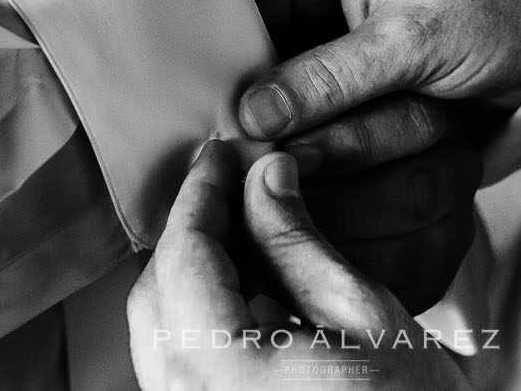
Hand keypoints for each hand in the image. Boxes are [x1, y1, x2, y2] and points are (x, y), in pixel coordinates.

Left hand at [129, 141, 469, 390]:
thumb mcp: (364, 314)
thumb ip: (297, 240)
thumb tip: (262, 174)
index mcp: (225, 369)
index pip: (184, 256)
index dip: (200, 193)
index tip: (220, 152)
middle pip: (156, 292)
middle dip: (191, 230)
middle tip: (230, 183)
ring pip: (159, 329)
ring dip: (190, 271)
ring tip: (239, 228)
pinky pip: (176, 363)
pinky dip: (196, 315)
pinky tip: (241, 287)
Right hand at [238, 0, 520, 173]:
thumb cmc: (497, 12)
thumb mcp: (411, 43)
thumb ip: (328, 78)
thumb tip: (249, 114)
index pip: (244, 13)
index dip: (229, 72)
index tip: (218, 131)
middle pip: (260, 56)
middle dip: (258, 107)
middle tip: (240, 164)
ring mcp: (336, 34)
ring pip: (287, 91)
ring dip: (291, 130)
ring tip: (273, 172)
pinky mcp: (358, 76)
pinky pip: (320, 110)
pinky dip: (319, 139)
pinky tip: (305, 172)